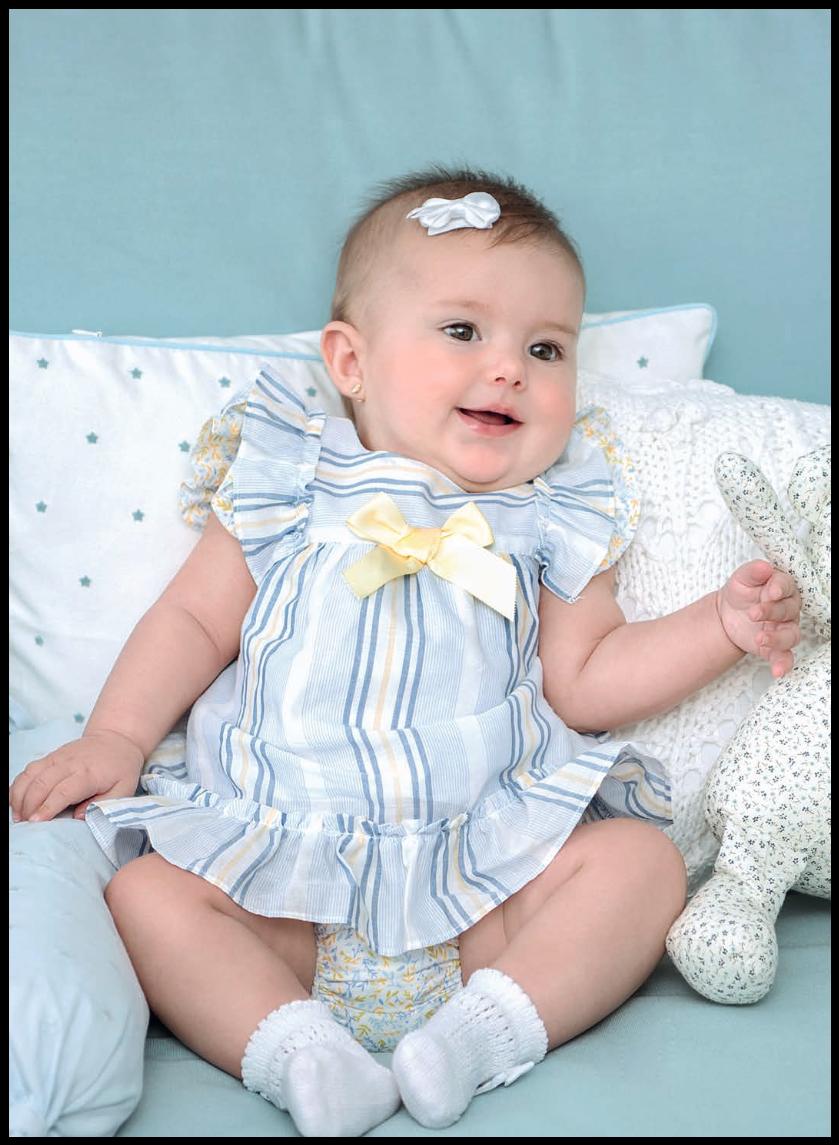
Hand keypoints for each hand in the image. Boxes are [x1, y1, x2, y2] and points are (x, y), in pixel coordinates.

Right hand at [9, 729, 144, 823]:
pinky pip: (29, 769)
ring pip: (30, 775)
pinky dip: (18, 785)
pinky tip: (16, 801)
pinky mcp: (50, 756)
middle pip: (41, 784)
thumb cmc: (121, 768)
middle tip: (25, 824)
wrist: (116, 739)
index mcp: (88, 774)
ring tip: (18, 815)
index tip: (36, 822)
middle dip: (29, 805)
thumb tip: (78, 816)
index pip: (63, 791)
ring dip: (20, 796)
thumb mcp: (124, 789)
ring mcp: (57, 758)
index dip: (47, 807)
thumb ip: (103, 805)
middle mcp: (69, 763)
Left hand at [717, 559, 800, 677]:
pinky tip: (777, 671)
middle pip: (789, 610)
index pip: (786, 585)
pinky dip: (783, 664)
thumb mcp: (741, 578)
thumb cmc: (741, 592)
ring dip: (778, 639)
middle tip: (753, 613)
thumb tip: (764, 567)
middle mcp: (788, 608)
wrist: (728, 613)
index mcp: (780, 587)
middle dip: (772, 612)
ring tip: (760, 639)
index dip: (779, 588)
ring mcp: (783, 628)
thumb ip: (752, 571)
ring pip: (791, 635)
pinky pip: (785, 657)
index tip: (770, 592)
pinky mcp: (776, 646)